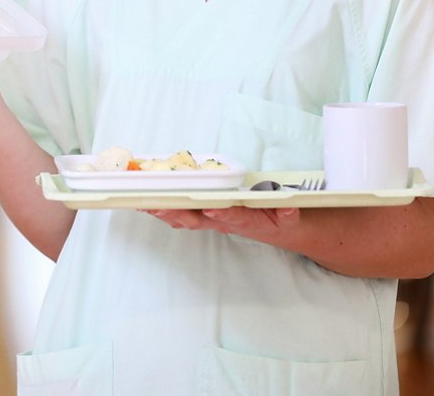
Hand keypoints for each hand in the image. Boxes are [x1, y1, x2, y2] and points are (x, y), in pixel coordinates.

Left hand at [142, 206, 300, 240]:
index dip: (222, 214)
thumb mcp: (290, 216)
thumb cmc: (279, 218)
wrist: (278, 229)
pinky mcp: (205, 216)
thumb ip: (288, 212)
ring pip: (185, 218)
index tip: (211, 209)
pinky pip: (181, 214)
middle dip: (178, 213)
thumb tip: (288, 208)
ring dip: (165, 212)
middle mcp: (224, 222)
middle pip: (198, 220)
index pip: (233, 217)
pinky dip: (164, 209)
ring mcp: (213, 220)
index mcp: (246, 220)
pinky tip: (146, 203)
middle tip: (159, 205)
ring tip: (144, 203)